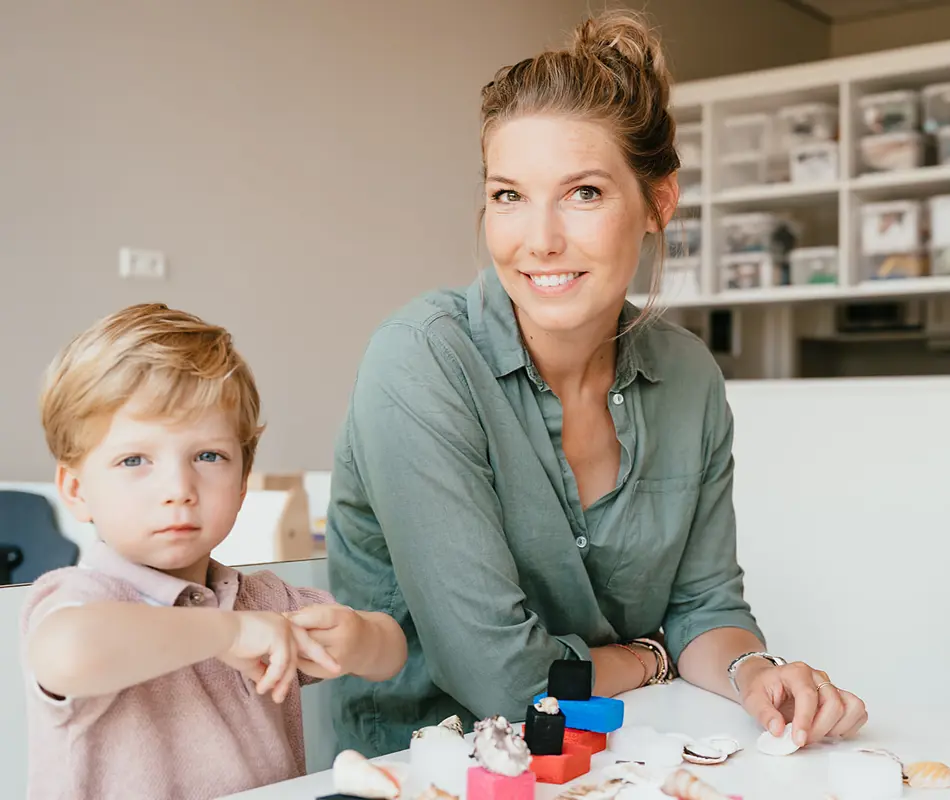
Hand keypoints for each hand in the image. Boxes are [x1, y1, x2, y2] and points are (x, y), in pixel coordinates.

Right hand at [218, 611, 337, 702]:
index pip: (302, 641)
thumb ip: (264, 671)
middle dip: (324, 658)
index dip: (313, 653)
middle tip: (337, 669)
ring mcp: (284, 627)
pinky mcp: (278, 634)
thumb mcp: (252, 661)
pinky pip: (281, 663)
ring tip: (276, 698)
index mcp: (281, 627)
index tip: (324, 663)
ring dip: (283, 683)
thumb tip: (269, 685)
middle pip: (309, 644)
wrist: (218, 634)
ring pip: (292, 661)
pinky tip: (262, 689)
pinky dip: (273, 678)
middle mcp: (286, 624)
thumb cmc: (231, 645)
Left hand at [285, 604, 366, 677]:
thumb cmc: (346, 624)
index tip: (285, 616)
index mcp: (345, 621)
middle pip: (307, 636)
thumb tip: (285, 616)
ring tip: (288, 639)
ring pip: (302, 651)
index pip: (317, 618)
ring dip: (292, 645)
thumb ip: (312, 612)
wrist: (365, 647)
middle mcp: (341, 642)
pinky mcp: (325, 674)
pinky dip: (296, 657)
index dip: (298, 617)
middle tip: (283, 628)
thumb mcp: (335, 610)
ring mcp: (334, 661)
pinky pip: (301, 664)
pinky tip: (296, 651)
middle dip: (292, 632)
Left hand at [738, 659, 867, 745]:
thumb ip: (765, 714)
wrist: (764, 680)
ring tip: (816, 734)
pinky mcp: (838, 697)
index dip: (806, 721)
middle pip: (834, 703)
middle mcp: (817, 677)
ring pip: (851, 706)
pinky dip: (848, 725)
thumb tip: (778, 730)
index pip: (808, 696)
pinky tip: (830, 731)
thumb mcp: (752, 699)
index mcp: (795, 672)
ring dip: (837, 727)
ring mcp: (829, 686)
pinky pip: (856, 711)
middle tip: (803, 740)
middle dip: (820, 728)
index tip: (798, 740)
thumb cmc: (760, 687)